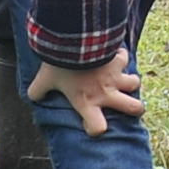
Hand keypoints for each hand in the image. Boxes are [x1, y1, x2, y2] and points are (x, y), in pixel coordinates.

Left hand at [31, 52, 145, 134]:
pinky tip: (114, 53)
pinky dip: (121, 56)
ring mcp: (115, 76)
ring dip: (129, 81)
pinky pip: (125, 58)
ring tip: (121, 78)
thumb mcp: (44, 79)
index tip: (90, 123)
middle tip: (127, 105)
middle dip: (135, 109)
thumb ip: (38, 91)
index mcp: (87, 102)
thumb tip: (33, 97)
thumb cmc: (60, 64)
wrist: (76, 40)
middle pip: (134, 109)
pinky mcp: (118, 59)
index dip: (95, 129)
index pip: (98, 127)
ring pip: (135, 84)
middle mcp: (106, 93)